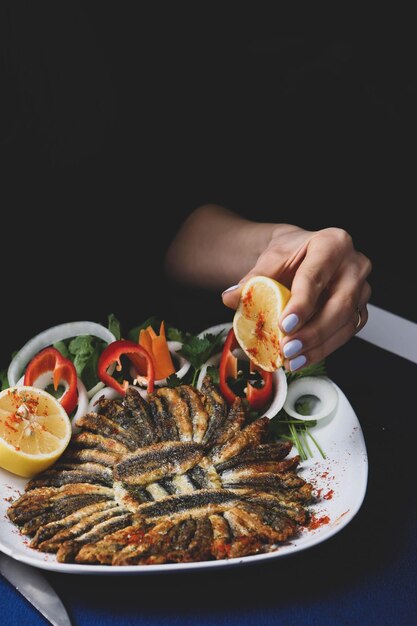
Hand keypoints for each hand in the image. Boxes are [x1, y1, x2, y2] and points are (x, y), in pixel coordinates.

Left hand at [222, 225, 371, 370]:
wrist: (303, 254)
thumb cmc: (289, 255)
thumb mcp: (269, 260)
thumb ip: (252, 279)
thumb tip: (230, 297)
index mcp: (332, 243)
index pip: (316, 277)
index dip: (301, 304)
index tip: (284, 325)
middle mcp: (354, 264)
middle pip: (340, 304)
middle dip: (312, 332)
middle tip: (287, 349)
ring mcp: (362, 288)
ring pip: (346, 323)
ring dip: (318, 346)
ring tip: (292, 360)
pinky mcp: (361, 309)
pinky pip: (346, 333)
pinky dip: (324, 349)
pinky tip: (303, 358)